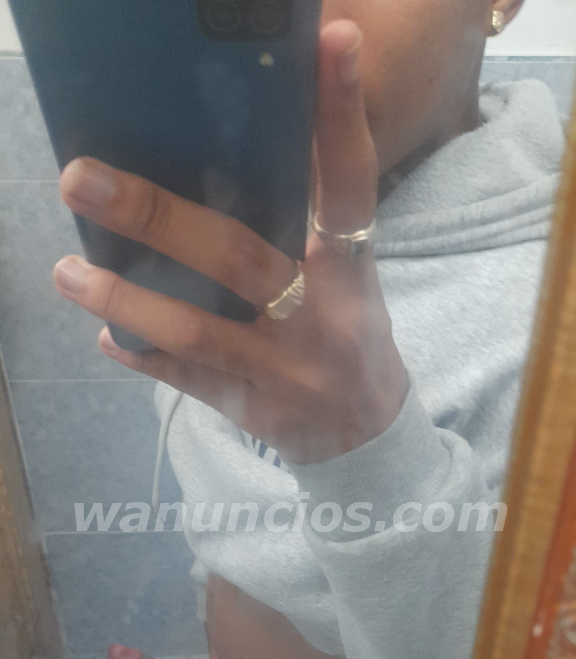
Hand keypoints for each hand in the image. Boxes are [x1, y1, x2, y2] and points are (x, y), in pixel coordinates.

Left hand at [54, 20, 407, 463]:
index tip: (329, 38)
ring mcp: (285, 369)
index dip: (339, 116)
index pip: (350, 184)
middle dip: (155, 217)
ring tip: (66, 271)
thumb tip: (234, 156)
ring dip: (125, 299)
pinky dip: (143, 355)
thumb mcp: (349, 280)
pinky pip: (187, 379)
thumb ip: (307, 226)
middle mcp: (322, 316)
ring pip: (198, 329)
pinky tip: (104, 336)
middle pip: (237, 256)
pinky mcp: (253, 408)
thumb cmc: (349, 337)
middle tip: (81, 178)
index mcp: (351, 269)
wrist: (367, 439)